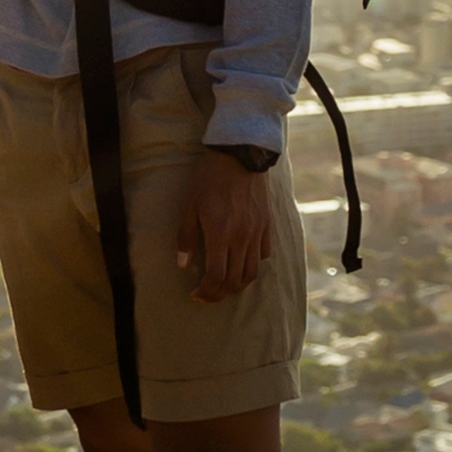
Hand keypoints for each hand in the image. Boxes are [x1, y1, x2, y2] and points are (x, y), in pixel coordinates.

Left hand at [181, 146, 278, 299]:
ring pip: (252, 272)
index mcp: (220, 234)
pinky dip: (253, 265)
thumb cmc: (209, 178)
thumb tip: (184, 265)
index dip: (206, 292)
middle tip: (208, 296)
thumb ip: (186, 237)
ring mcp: (257, 232)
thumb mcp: (189, 205)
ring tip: (225, 286)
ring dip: (238, 285)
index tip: (196, 295)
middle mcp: (242, 237)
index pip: (216, 276)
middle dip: (220, 294)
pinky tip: (242, 263)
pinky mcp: (267, 224)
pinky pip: (264, 254)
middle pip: (235, 280)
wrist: (239, 155)